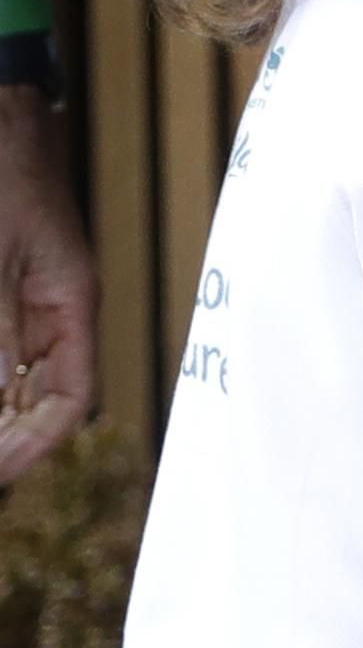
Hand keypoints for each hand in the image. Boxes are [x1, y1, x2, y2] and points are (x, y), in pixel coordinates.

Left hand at [0, 85, 93, 479]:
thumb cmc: (2, 175)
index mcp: (70, 304)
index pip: (71, 397)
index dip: (37, 443)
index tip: (0, 472)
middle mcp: (52, 310)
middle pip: (39, 396)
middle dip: (9, 436)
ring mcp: (23, 299)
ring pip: (13, 376)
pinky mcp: (1, 284)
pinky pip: (1, 348)